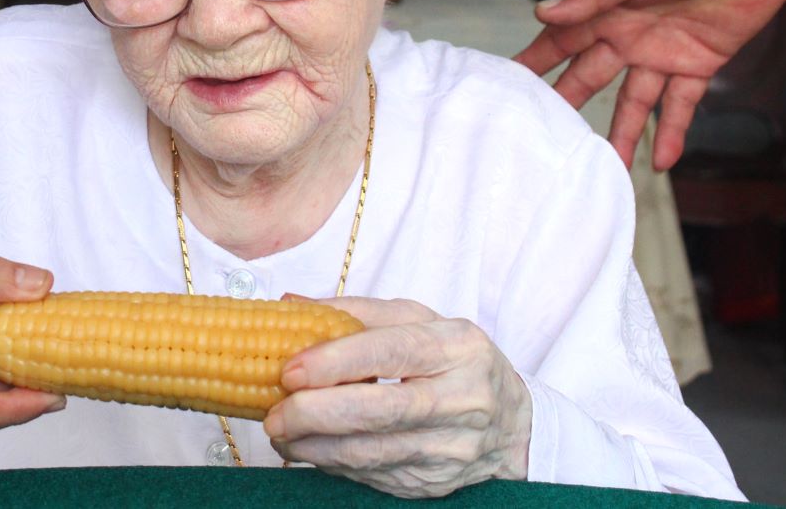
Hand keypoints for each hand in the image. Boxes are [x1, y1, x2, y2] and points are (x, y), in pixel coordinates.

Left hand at [264, 297, 530, 498]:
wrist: (510, 425)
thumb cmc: (452, 361)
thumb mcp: (419, 321)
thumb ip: (355, 312)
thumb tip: (289, 303)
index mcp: (457, 348)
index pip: (393, 353)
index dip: (337, 362)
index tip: (290, 370)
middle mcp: (462, 400)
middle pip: (380, 412)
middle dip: (316, 414)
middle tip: (274, 412)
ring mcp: (450, 449)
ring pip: (372, 453)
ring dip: (315, 447)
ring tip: (279, 432)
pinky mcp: (434, 482)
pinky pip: (373, 475)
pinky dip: (332, 464)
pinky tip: (306, 449)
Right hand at [513, 0, 785, 169]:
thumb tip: (544, 12)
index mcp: (607, 7)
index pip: (561, 39)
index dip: (534, 60)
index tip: (507, 84)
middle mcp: (629, 33)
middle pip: (589, 76)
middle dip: (566, 104)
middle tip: (544, 137)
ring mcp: (663, 51)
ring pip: (633, 101)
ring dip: (620, 132)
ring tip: (606, 167)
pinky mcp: (699, 63)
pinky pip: (681, 104)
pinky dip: (672, 132)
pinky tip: (662, 160)